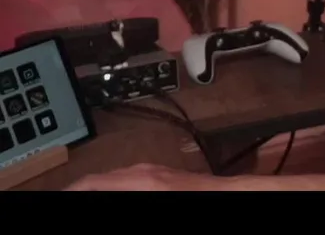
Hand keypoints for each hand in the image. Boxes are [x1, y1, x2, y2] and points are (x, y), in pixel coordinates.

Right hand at [65, 163, 218, 190]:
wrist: (224, 193)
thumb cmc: (191, 195)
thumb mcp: (146, 191)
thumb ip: (120, 188)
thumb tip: (94, 186)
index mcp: (137, 180)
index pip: (90, 182)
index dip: (71, 189)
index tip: (60, 194)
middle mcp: (143, 171)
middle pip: (100, 179)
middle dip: (85, 188)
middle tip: (73, 194)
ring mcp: (154, 170)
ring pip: (116, 178)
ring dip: (102, 187)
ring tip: (90, 193)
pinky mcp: (163, 175)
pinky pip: (131, 179)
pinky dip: (118, 187)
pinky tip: (117, 192)